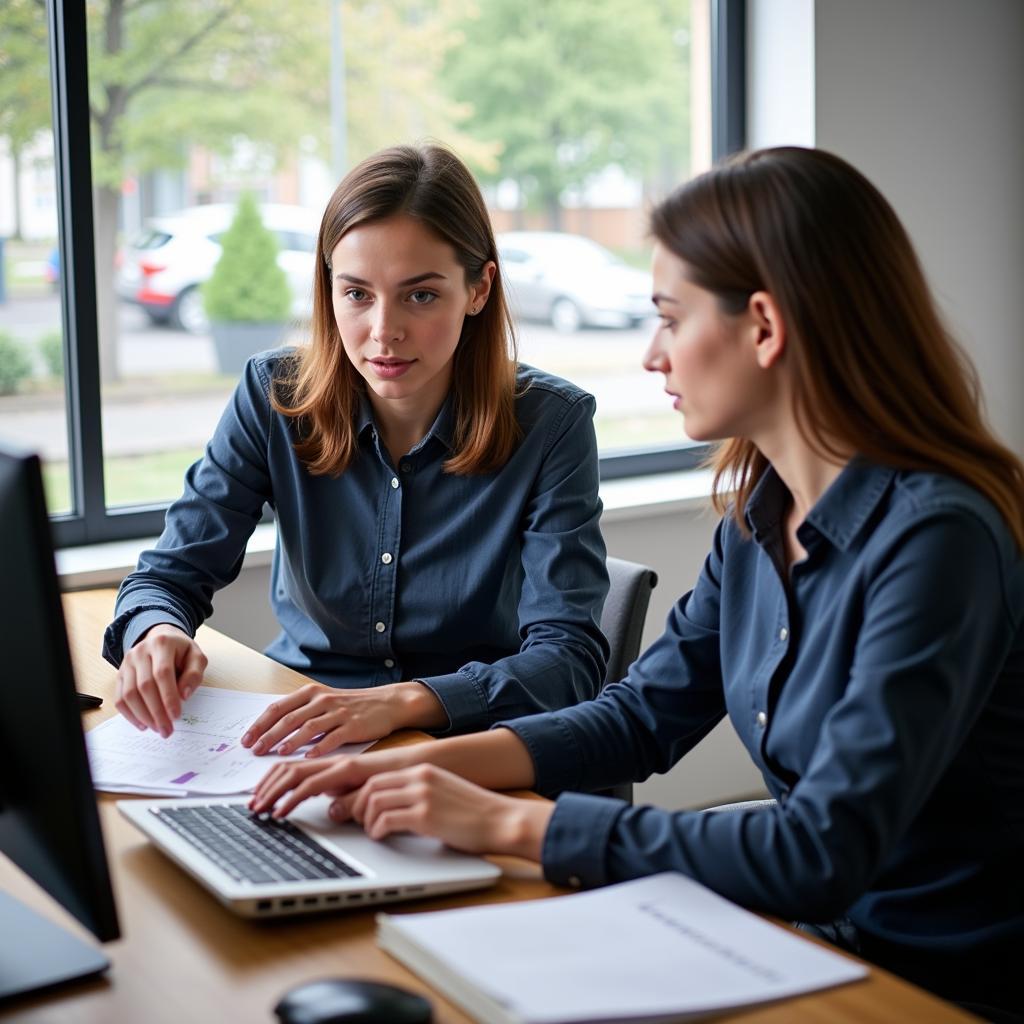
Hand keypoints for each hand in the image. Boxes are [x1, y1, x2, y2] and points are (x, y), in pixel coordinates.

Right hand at [115, 624, 206, 736]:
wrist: (161, 638)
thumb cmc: (181, 652)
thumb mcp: (196, 657)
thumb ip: (194, 674)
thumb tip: (183, 695)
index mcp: (162, 644)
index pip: (162, 673)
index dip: (169, 697)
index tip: (176, 716)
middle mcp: (140, 652)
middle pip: (144, 686)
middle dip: (156, 712)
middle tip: (167, 729)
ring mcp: (127, 663)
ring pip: (129, 694)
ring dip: (143, 716)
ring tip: (157, 728)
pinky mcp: (120, 674)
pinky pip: (119, 697)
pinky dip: (129, 714)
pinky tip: (143, 724)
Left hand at [240, 681, 445, 756]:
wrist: (388, 703)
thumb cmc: (353, 706)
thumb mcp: (324, 702)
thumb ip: (301, 713)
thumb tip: (272, 732)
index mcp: (312, 693)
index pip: (278, 708)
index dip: (260, 724)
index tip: (246, 740)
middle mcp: (323, 700)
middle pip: (289, 719)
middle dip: (268, 736)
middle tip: (254, 751)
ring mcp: (338, 713)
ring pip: (308, 728)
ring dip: (290, 742)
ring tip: (277, 755)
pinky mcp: (353, 726)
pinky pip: (332, 738)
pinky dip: (319, 749)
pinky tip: (308, 758)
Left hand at [249, 748, 408, 816]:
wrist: (425, 763)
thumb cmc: (395, 778)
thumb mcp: (362, 788)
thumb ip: (345, 794)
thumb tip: (330, 808)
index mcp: (333, 762)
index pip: (292, 766)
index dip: (270, 782)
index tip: (256, 799)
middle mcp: (335, 760)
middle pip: (290, 768)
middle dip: (266, 788)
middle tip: (252, 807)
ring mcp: (345, 764)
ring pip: (300, 773)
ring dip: (277, 792)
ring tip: (266, 809)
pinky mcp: (357, 770)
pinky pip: (321, 778)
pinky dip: (299, 792)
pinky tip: (290, 804)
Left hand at [348, 764, 552, 858]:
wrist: (502, 820)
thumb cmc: (475, 813)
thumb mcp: (443, 793)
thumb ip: (417, 794)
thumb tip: (390, 807)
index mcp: (424, 769)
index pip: (379, 775)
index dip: (360, 792)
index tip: (352, 805)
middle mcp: (420, 777)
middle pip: (371, 786)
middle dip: (356, 804)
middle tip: (354, 820)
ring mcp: (423, 795)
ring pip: (374, 801)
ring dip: (365, 819)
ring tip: (371, 830)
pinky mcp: (426, 815)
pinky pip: (386, 819)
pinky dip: (377, 829)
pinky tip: (382, 836)